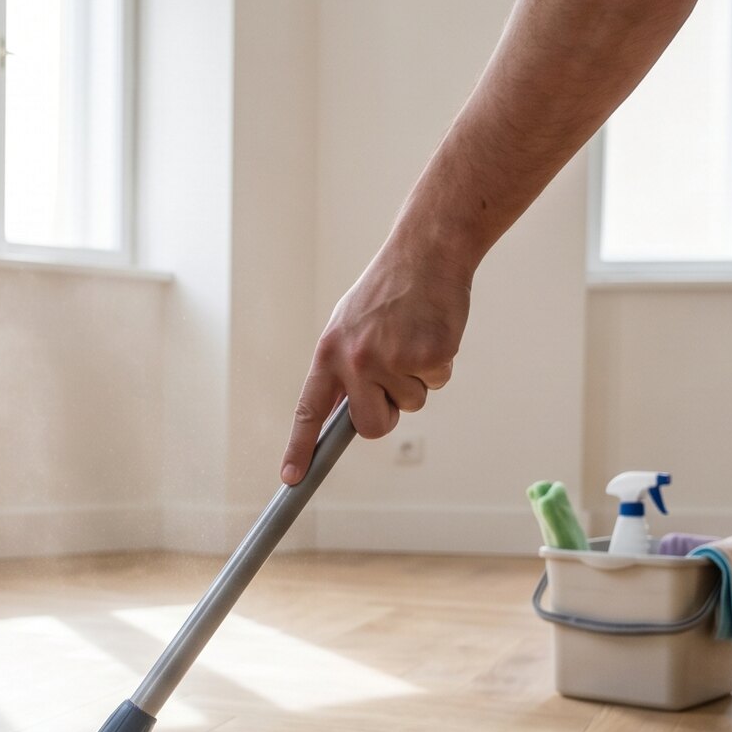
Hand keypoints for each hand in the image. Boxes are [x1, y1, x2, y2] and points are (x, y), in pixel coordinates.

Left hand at [280, 242, 471, 483]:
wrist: (425, 254)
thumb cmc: (388, 291)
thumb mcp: (349, 324)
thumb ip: (342, 368)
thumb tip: (340, 412)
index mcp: (329, 352)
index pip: (309, 410)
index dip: (300, 447)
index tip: (291, 478)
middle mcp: (356, 360)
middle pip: (370, 425)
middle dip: (387, 414)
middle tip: (395, 379)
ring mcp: (391, 359)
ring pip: (410, 403)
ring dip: (417, 378)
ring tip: (413, 335)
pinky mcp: (427, 357)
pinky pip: (436, 383)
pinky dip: (439, 363)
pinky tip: (431, 330)